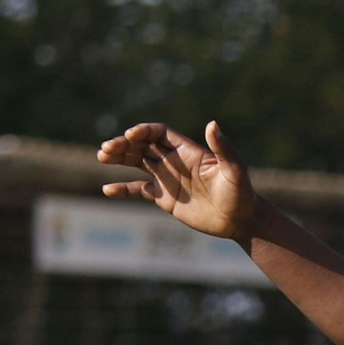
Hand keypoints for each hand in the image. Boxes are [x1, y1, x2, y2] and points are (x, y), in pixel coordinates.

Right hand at [98, 121, 258, 237]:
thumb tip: (212, 124)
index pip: (159, 133)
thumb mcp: (234, 170)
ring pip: (137, 162)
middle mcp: (175, 162)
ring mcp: (168, 179)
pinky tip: (107, 189)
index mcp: (189, 152)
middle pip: (143, 145)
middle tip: (107, 149)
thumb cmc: (241, 194)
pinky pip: (138, 190)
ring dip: (119, 158)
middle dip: (124, 144)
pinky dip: (123, 189)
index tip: (130, 136)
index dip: (144, 131)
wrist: (241, 220)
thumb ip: (223, 148)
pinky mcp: (165, 198)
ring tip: (102, 156)